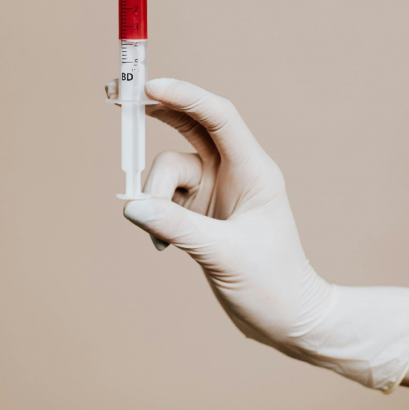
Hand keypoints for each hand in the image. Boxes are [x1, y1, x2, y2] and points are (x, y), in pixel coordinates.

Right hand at [107, 77, 408, 390]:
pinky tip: (163, 246)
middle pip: (189, 127)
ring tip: (161, 240)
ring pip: (168, 170)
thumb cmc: (274, 285)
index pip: (219, 117)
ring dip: (154, 197)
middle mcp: (234, 172)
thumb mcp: (224, 255)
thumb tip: (130, 205)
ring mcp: (215, 190)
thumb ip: (177, 227)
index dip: (185, 96)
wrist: (288, 321)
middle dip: (157, 113)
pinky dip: (155, 214)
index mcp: (254, 170)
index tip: (150, 88)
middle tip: (120, 97)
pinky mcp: (199, 211)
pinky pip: (163, 197)